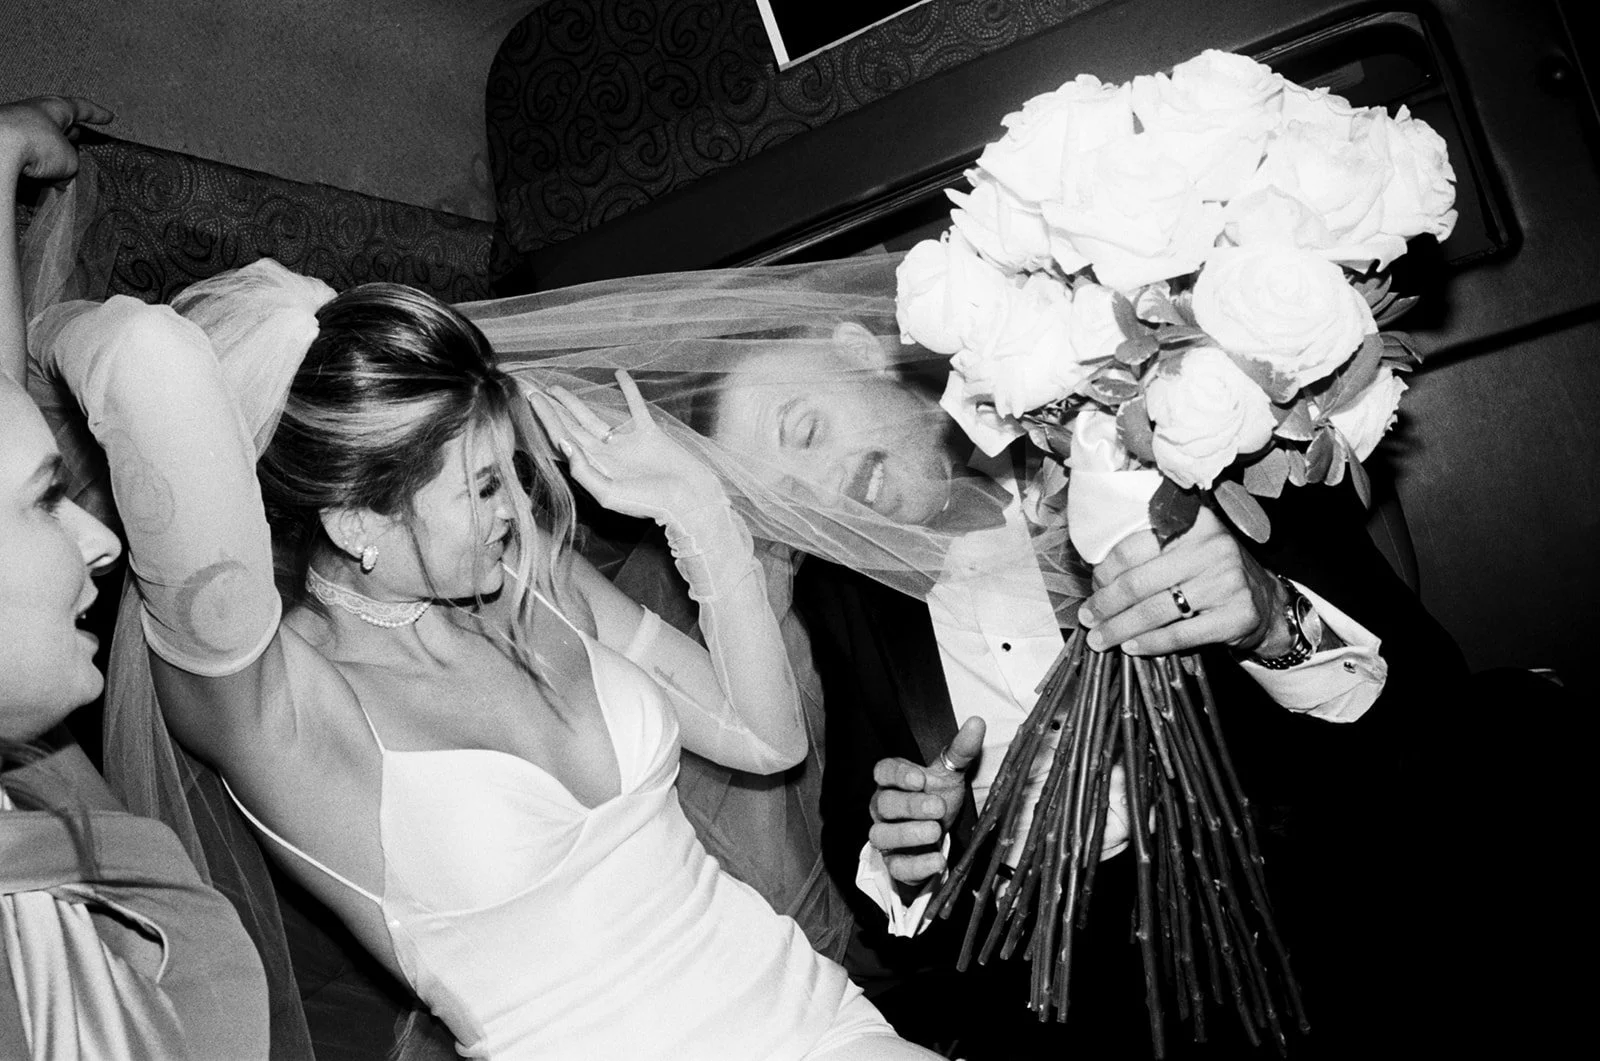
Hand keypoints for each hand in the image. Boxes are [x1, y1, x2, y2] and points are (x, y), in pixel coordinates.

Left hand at [0, 96, 112, 181]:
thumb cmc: (35, 144)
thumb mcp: (70, 160)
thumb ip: (72, 165)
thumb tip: (64, 176)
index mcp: (54, 107)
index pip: (82, 108)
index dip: (97, 114)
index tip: (109, 117)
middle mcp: (32, 112)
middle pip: (57, 123)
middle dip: (70, 134)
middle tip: (80, 142)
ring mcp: (14, 125)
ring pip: (39, 139)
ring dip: (51, 153)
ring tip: (60, 172)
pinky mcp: (3, 142)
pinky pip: (23, 153)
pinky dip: (34, 163)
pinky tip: (39, 177)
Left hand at [528, 369, 726, 524]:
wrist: (689, 499)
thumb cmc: (651, 503)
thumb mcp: (610, 494)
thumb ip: (585, 472)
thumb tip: (565, 444)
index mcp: (596, 469)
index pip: (564, 439)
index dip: (548, 419)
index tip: (533, 399)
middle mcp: (607, 454)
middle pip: (573, 427)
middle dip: (554, 410)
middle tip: (534, 391)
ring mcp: (627, 442)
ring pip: (595, 416)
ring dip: (576, 402)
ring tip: (558, 387)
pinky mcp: (649, 432)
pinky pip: (635, 406)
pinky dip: (628, 390)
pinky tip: (619, 375)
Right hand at [869, 716, 984, 887]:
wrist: (936, 837)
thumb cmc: (937, 798)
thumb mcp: (951, 775)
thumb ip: (961, 751)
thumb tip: (977, 722)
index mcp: (893, 781)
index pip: (883, 771)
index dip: (897, 775)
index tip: (919, 777)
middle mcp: (882, 808)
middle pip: (883, 804)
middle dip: (910, 805)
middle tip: (937, 807)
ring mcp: (886, 836)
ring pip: (882, 835)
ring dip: (908, 834)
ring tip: (935, 831)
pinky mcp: (894, 863)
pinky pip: (896, 867)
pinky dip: (915, 866)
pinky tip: (937, 860)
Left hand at [1077, 506, 1288, 656]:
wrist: (1264, 600)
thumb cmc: (1210, 571)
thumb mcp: (1187, 546)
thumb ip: (1149, 548)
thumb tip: (1094, 572)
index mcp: (1193, 522)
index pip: (1132, 546)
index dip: (1105, 570)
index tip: (1092, 586)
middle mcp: (1212, 547)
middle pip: (1139, 581)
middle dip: (1106, 604)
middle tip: (1087, 618)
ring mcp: (1226, 582)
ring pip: (1154, 611)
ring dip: (1119, 628)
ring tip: (1099, 639)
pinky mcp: (1235, 616)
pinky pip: (1179, 635)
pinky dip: (1149, 644)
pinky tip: (1130, 647)